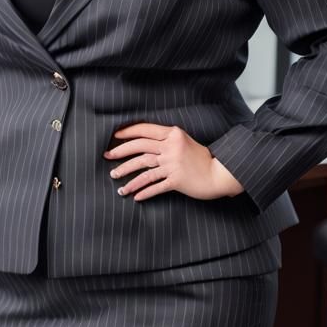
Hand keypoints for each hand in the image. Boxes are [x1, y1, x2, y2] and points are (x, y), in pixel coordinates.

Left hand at [103, 121, 245, 201]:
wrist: (219, 173)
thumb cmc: (200, 158)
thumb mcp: (184, 141)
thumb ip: (166, 140)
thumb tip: (141, 144)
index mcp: (173, 134)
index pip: (144, 130)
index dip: (127, 133)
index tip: (114, 137)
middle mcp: (171, 147)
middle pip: (139, 147)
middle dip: (120, 152)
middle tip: (107, 157)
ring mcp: (173, 164)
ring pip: (143, 168)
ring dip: (127, 176)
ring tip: (116, 181)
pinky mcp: (176, 180)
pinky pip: (155, 186)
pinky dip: (143, 191)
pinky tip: (135, 196)